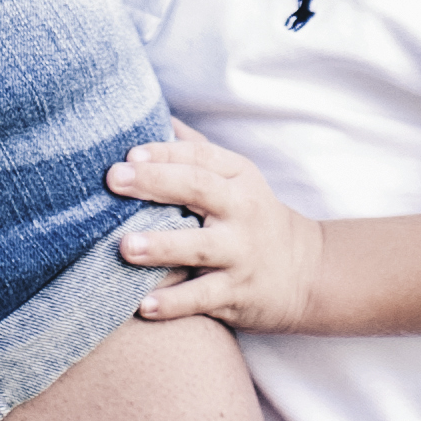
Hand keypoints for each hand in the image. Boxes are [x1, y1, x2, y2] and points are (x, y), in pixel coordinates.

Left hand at [110, 138, 324, 330]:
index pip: (199, 155)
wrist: (306, 272)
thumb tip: (157, 115)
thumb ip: (196, 147)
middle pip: (198, 188)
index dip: (163, 152)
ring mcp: (239, 253)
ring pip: (199, 247)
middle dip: (155, 182)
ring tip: (126, 247)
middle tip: (115, 179)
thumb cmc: (251, 217)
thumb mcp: (236, 177)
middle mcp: (240, 210)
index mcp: (237, 175)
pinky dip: (174, 303)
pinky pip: (202, 297)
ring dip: (161, 246)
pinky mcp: (237, 292)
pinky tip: (144, 306)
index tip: (129, 154)